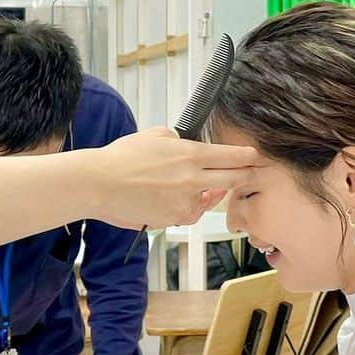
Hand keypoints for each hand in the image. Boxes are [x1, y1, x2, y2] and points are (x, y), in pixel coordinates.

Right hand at [86, 129, 256, 229]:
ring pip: (210, 200)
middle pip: (233, 180)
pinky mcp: (172, 219)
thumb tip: (185, 142)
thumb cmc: (121, 158)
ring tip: (199, 185)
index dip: (247, 156)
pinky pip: (191, 213)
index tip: (255, 155)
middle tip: (250, 173)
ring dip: (211, 193)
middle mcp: (191, 180)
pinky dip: (190, 206)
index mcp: (189, 155)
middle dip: (244, 176)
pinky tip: (182, 198)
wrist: (99, 183)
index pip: (230, 156)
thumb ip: (177, 139)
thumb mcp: (154, 135)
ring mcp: (183, 202)